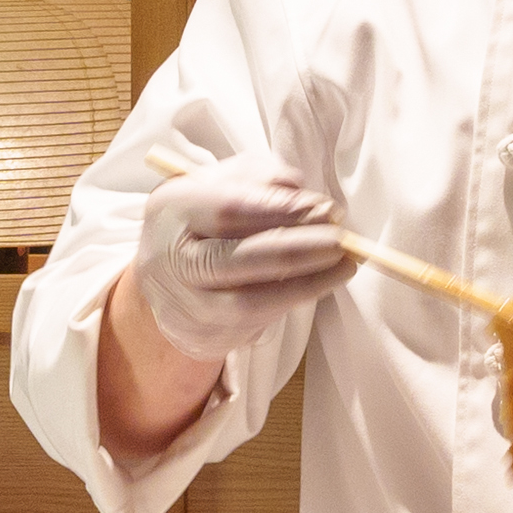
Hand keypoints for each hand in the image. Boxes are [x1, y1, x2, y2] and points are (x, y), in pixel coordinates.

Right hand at [132, 151, 355, 362]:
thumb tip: (304, 196)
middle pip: (239, 259)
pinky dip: (296, 299)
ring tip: (344, 264)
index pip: (227, 209)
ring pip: (251, 301)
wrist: (167, 278)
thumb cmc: (204, 218)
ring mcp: (189, 303)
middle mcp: (173, 259)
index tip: (326, 208)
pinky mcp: (208, 334)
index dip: (280, 210)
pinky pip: (259, 320)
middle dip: (299, 249)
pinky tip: (322, 281)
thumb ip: (261, 178)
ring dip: (306, 283)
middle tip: (341, 240)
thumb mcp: (223, 182)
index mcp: (172, 208)